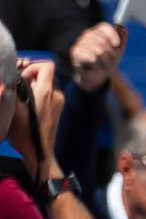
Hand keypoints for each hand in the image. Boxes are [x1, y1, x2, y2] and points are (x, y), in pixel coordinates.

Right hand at [10, 57, 63, 172]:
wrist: (38, 152)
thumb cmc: (24, 132)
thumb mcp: (13, 105)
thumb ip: (15, 86)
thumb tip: (16, 73)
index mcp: (46, 92)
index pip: (47, 66)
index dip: (33, 66)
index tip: (22, 75)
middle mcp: (56, 95)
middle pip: (44, 75)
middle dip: (29, 77)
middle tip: (17, 85)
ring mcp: (58, 103)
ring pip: (44, 86)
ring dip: (31, 87)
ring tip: (19, 98)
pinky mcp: (56, 110)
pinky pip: (46, 96)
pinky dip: (36, 96)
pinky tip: (25, 106)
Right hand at [69, 21, 124, 83]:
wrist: (96, 77)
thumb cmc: (107, 62)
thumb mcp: (118, 51)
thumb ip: (122, 39)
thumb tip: (122, 27)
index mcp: (98, 32)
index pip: (104, 27)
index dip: (113, 35)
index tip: (117, 44)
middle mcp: (87, 35)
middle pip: (103, 41)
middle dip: (110, 54)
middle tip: (109, 60)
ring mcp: (80, 43)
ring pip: (99, 50)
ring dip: (105, 62)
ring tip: (101, 64)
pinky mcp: (75, 52)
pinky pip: (92, 57)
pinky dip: (97, 65)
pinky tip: (93, 66)